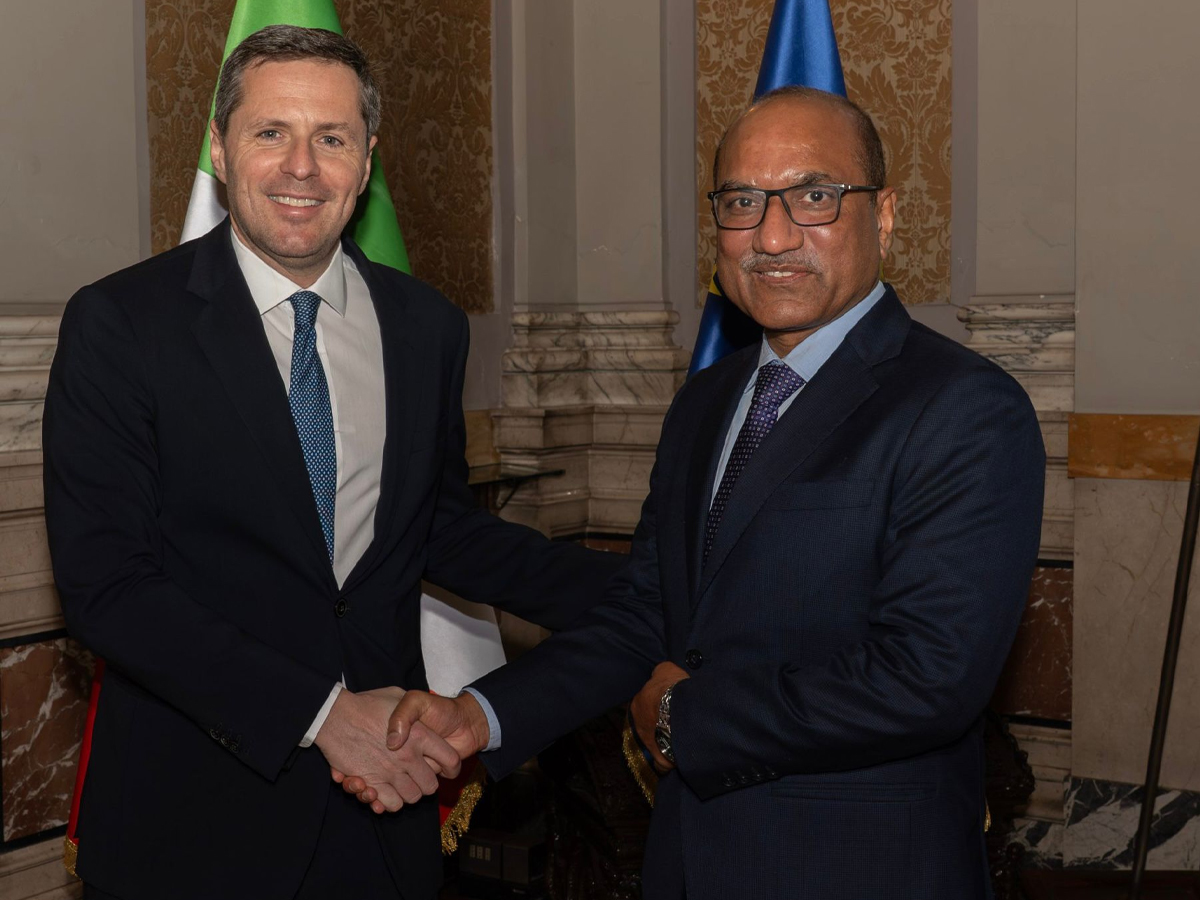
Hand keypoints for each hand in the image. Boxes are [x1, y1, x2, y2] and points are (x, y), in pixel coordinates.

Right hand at [316, 687, 460, 813]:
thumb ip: (413, 710)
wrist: (334, 715)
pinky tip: (383, 790)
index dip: (451, 765)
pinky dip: (389, 802)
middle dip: (426, 783)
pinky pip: (391, 804)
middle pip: (430, 785)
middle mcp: (408, 756)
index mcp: (420, 735)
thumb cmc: (368, 703)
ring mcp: (390, 772)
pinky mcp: (372, 783)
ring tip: (400, 783)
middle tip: (417, 775)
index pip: (450, 759)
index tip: (444, 765)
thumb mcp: (399, 695)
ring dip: (407, 793)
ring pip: (411, 797)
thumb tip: (421, 725)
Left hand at [630, 661, 687, 772]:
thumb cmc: (672, 689)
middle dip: (658, 725)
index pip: (643, 705)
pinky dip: (669, 761)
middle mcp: (637, 725)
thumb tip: (658, 674)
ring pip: (654, 744)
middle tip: (674, 723)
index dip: (656, 706)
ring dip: (664, 742)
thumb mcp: (666, 670)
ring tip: (679, 740)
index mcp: (637, 704)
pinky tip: (678, 757)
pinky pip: (663, 763)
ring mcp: (647, 744)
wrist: (683, 712)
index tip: (667, 707)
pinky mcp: (659, 759)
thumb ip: (660, 673)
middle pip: (647, 726)